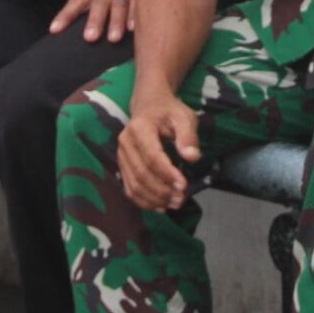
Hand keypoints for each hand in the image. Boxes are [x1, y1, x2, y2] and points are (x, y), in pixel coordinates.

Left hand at [51, 0, 142, 42]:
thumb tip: (64, 18)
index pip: (75, 3)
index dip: (65, 16)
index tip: (55, 29)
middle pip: (99, 6)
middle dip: (94, 21)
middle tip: (90, 38)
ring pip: (119, 5)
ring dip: (116, 22)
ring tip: (113, 38)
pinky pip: (137, 2)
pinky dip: (135, 15)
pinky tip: (132, 28)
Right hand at [116, 90, 201, 212]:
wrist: (149, 106)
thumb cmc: (169, 112)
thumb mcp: (184, 117)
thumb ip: (188, 136)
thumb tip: (192, 158)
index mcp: (140, 128)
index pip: (152, 156)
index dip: (167, 174)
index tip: (184, 185)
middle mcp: (125, 143)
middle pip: (141, 173)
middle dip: (162, 190)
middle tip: (181, 198)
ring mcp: (121, 156)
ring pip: (134, 184)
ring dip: (154, 199)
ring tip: (174, 204)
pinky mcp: (122, 166)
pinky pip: (129, 188)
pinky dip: (144, 201)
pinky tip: (160, 206)